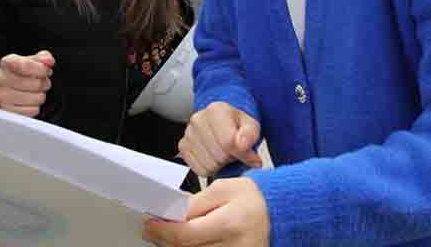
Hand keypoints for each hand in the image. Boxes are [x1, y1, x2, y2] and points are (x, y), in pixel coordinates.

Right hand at [0, 51, 54, 116]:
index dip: (41, 69)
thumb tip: (48, 61)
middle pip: (37, 84)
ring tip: (35, 91)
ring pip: (37, 98)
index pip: (27, 65)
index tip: (44, 70)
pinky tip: (29, 101)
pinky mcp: (8, 111)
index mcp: (7, 63)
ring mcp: (2, 96)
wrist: (8, 87)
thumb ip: (43, 58)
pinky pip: (33, 111)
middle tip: (41, 81)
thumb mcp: (33, 60)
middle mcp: (1, 79)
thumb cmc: (22, 72)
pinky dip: (35, 107)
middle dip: (44, 83)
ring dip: (41, 95)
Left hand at [142, 177, 269, 246]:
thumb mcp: (224, 189)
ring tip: (168, 236)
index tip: (149, 224)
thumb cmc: (252, 198)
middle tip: (152, 231)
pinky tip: (185, 243)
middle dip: (165, 240)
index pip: (187, 234)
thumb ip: (196, 203)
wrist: (281, 213)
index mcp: (231, 223)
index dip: (163, 230)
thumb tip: (171, 215)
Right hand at [178, 102, 261, 176]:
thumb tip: (242, 145)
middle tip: (233, 150)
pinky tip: (213, 156)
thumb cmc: (236, 126)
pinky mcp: (183, 147)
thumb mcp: (251, 126)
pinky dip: (209, 168)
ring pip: (209, 165)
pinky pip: (200, 170)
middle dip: (231, 157)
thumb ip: (250, 135)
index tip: (249, 154)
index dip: (242, 153)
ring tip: (223, 151)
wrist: (224, 125)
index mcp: (216, 110)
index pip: (228, 142)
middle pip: (219, 155)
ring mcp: (188, 133)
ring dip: (220, 164)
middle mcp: (198, 119)